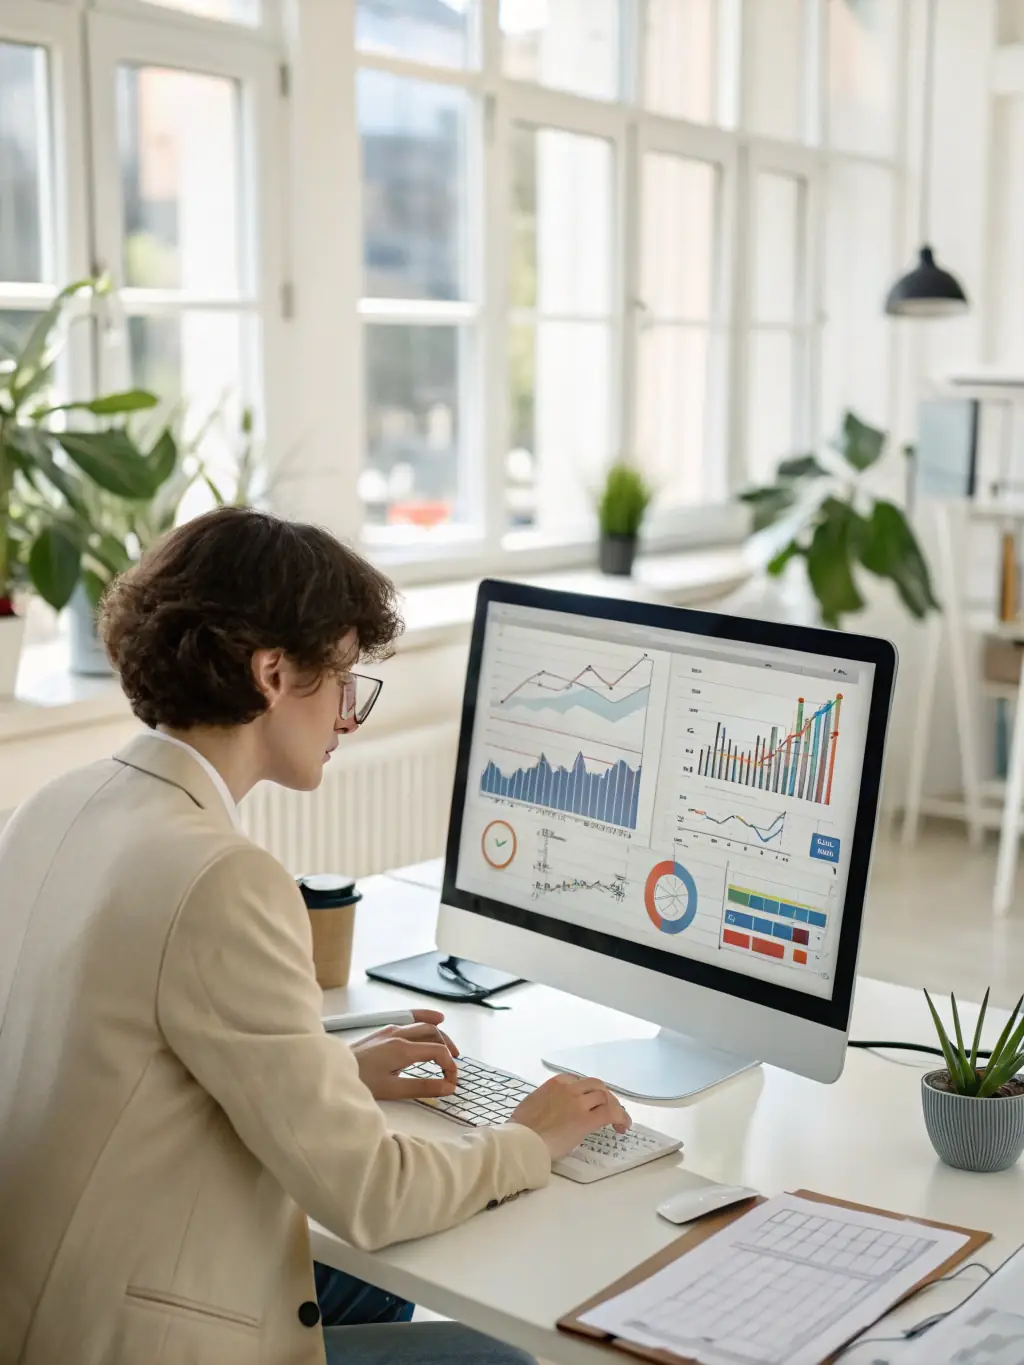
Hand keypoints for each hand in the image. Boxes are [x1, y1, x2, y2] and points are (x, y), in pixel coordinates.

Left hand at [351, 1010, 459, 1100]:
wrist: (332, 1070)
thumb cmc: (361, 1081)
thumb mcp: (392, 1090)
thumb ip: (422, 1087)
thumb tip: (448, 1088)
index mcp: (402, 1049)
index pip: (437, 1051)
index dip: (449, 1066)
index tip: (452, 1082)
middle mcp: (399, 1034)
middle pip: (434, 1034)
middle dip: (448, 1049)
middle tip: (454, 1068)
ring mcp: (391, 1029)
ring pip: (424, 1025)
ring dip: (440, 1036)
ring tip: (449, 1050)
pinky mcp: (384, 1030)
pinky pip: (412, 1020)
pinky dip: (427, 1020)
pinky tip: (435, 1020)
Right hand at [508, 1073, 630, 1159]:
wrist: (522, 1141)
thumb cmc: (522, 1128)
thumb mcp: (533, 1103)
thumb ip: (547, 1101)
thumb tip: (553, 1110)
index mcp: (555, 1084)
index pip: (579, 1082)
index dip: (589, 1092)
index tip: (591, 1103)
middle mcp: (569, 1089)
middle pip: (596, 1086)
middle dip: (606, 1097)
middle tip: (609, 1111)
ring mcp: (579, 1103)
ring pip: (605, 1097)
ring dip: (615, 1108)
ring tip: (618, 1122)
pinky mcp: (586, 1120)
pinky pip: (610, 1113)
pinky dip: (621, 1117)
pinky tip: (622, 1127)